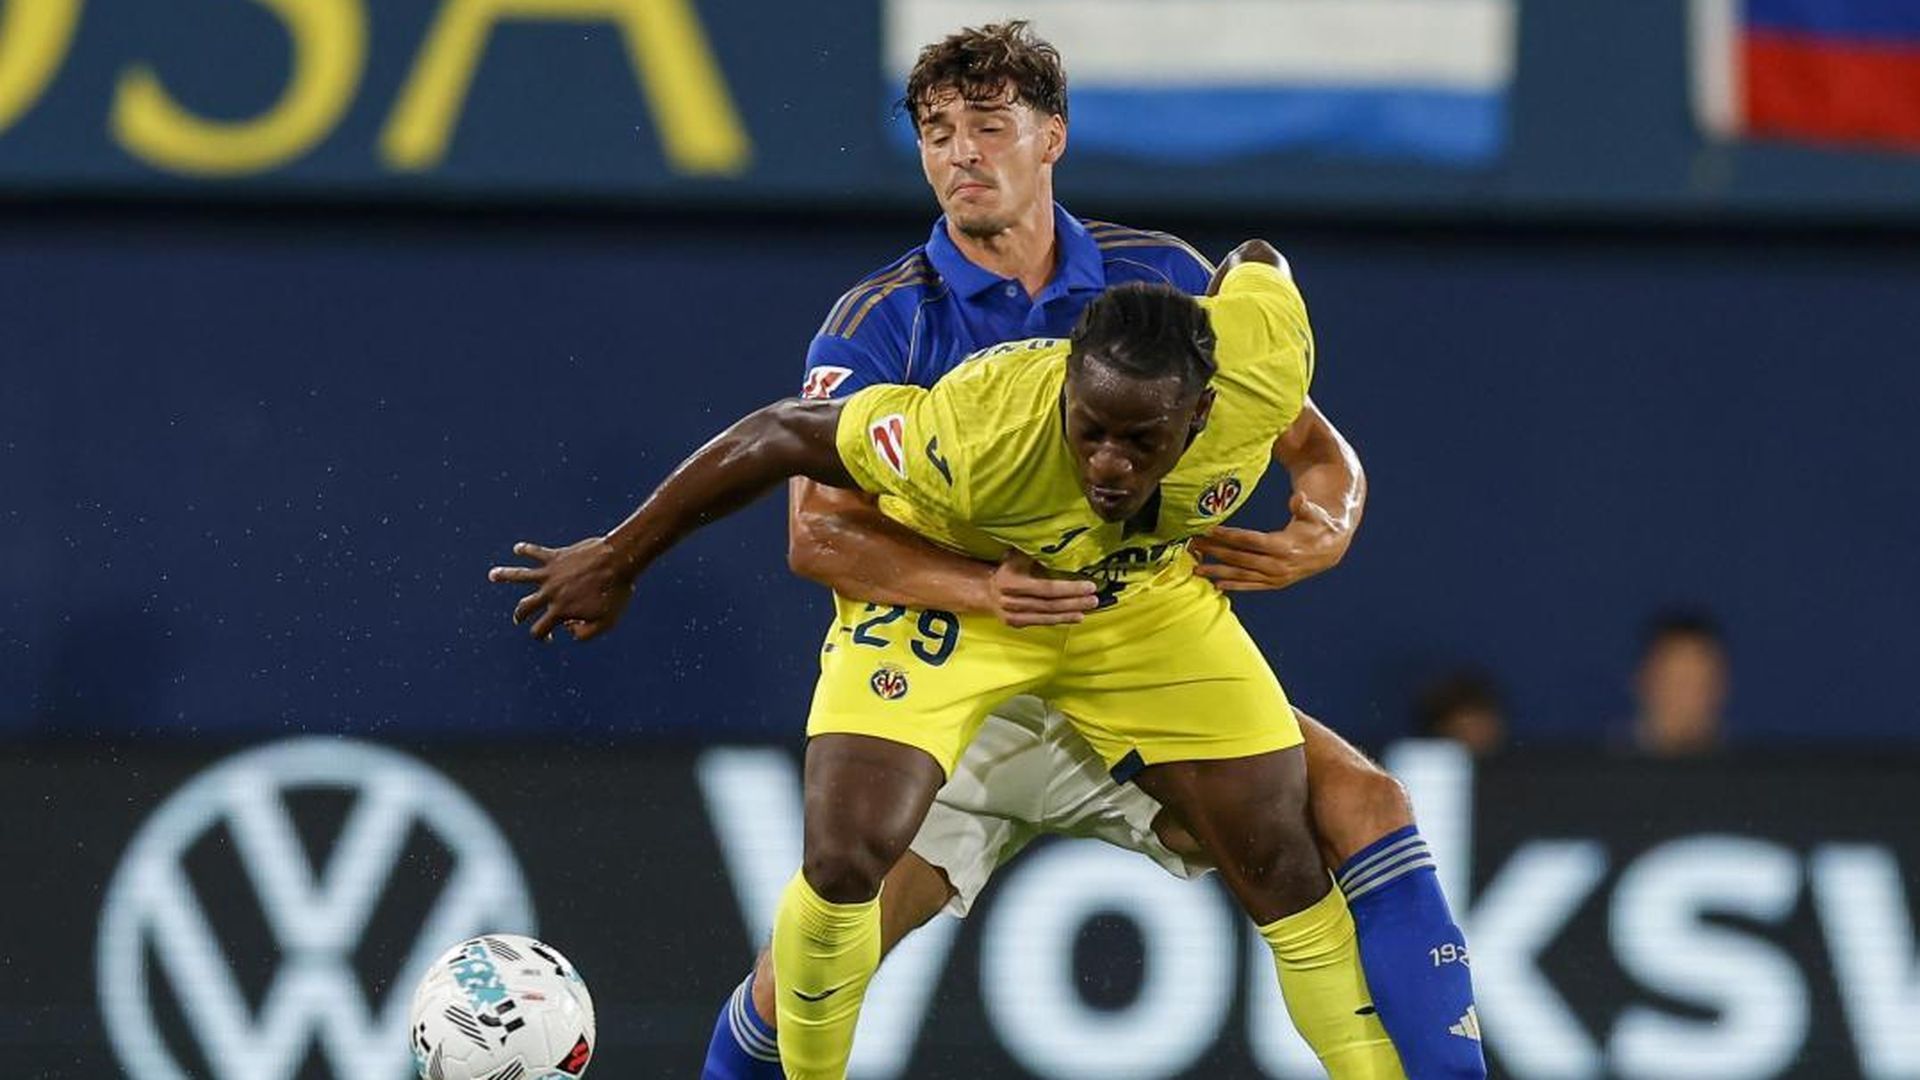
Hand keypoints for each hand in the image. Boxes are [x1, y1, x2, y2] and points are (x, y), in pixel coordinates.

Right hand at [487, 538, 635, 640]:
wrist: (619, 561)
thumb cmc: (616, 592)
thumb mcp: (606, 622)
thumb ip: (586, 634)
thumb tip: (568, 631)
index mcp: (560, 611)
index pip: (539, 629)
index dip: (542, 635)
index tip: (551, 634)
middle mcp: (550, 593)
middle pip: (524, 607)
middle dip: (519, 615)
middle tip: (518, 618)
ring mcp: (550, 574)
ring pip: (519, 576)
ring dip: (504, 576)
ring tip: (492, 575)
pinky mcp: (555, 556)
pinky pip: (535, 552)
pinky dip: (525, 550)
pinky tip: (518, 549)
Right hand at [988, 551, 1098, 626]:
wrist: (986, 591)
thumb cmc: (1008, 569)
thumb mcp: (1017, 557)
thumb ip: (1035, 554)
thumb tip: (1060, 543)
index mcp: (1012, 582)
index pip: (1046, 587)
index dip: (1069, 588)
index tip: (1089, 586)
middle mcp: (1011, 601)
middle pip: (1049, 604)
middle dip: (1074, 602)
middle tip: (1094, 599)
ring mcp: (1013, 615)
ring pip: (1047, 616)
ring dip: (1070, 613)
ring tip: (1089, 608)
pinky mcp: (1016, 623)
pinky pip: (1042, 622)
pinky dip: (1060, 619)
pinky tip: (1075, 616)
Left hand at [1190, 492, 1351, 591]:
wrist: (1331, 548)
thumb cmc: (1318, 524)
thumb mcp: (1315, 513)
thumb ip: (1305, 506)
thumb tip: (1299, 498)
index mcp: (1285, 546)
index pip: (1250, 541)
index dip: (1229, 536)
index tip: (1209, 531)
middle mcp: (1278, 565)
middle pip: (1240, 558)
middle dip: (1215, 552)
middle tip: (1192, 546)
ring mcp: (1276, 577)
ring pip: (1242, 575)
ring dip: (1218, 572)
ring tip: (1196, 569)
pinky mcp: (1275, 583)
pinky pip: (1252, 586)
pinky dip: (1235, 586)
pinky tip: (1217, 585)